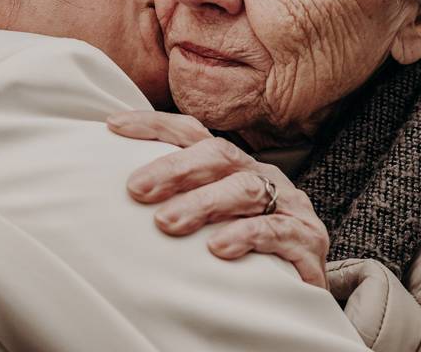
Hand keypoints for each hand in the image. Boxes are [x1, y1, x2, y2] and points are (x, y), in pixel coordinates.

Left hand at [107, 110, 329, 288]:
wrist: (299, 295)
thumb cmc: (243, 255)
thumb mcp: (207, 222)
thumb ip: (174, 202)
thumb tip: (117, 191)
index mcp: (233, 167)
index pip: (193, 134)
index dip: (154, 125)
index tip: (113, 126)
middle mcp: (261, 176)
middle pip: (218, 155)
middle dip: (174, 168)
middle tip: (136, 190)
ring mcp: (289, 205)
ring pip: (245, 188)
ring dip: (203, 203)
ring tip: (166, 223)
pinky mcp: (306, 239)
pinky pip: (276, 230)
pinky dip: (244, 235)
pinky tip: (217, 248)